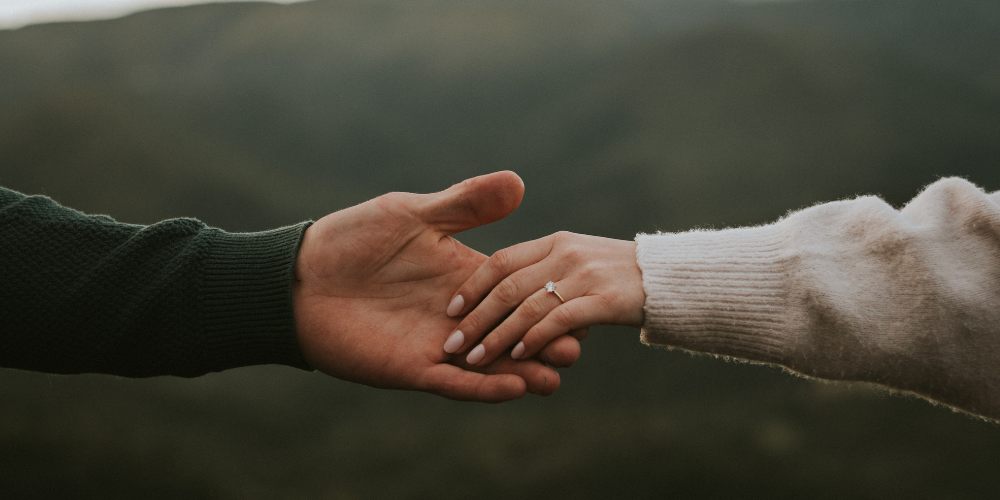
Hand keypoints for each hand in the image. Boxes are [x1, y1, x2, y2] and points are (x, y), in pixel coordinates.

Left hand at [292, 172, 580, 402]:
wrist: (299, 276)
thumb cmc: (352, 240)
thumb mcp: (412, 215)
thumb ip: (465, 205)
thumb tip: (519, 181)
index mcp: (462, 277)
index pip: (513, 293)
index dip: (544, 300)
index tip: (578, 303)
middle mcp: (456, 316)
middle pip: (509, 334)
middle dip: (542, 343)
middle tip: (576, 347)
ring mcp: (435, 345)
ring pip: (489, 366)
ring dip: (522, 372)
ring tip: (555, 377)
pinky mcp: (411, 368)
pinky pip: (454, 384)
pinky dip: (483, 388)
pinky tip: (513, 387)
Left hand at [443, 231, 644, 365]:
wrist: (674, 276)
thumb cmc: (620, 274)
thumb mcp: (580, 257)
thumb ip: (545, 270)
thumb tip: (505, 294)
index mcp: (554, 242)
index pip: (502, 261)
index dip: (473, 287)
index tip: (450, 310)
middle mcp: (566, 254)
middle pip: (508, 286)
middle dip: (476, 318)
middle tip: (452, 343)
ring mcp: (586, 276)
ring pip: (528, 306)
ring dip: (497, 336)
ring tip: (474, 359)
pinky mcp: (606, 299)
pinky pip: (560, 320)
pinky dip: (534, 338)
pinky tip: (518, 356)